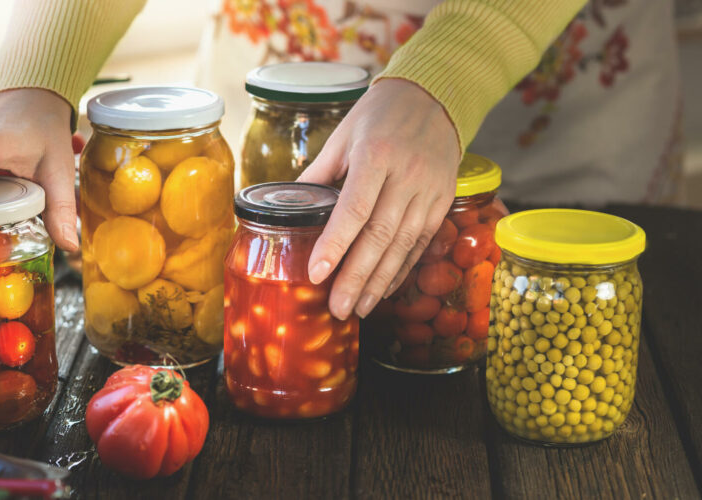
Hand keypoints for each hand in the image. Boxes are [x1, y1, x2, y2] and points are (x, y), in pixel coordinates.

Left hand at [298, 79, 460, 319]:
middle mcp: (406, 175)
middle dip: (356, 276)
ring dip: (379, 281)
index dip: (335, 244)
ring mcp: (428, 191)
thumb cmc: (380, 114)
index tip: (316, 274)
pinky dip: (401, 268)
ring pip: (403, 245)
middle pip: (380, 235)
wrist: (435, 97)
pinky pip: (421, 242)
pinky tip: (384, 289)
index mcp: (376, 154)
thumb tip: (290, 208)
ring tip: (359, 308)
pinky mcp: (442, 202)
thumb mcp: (343, 135)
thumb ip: (318, 174)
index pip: (354, 208)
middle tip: (337, 308)